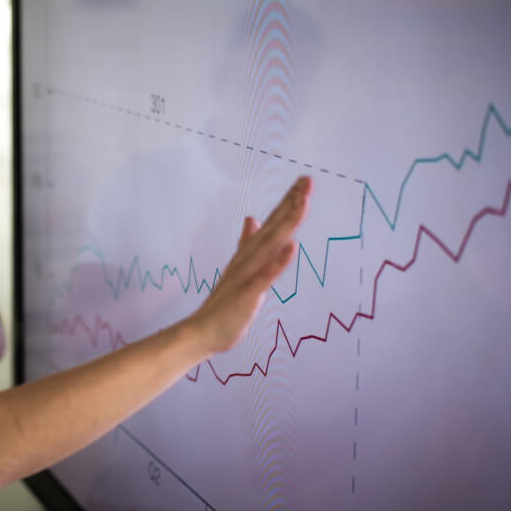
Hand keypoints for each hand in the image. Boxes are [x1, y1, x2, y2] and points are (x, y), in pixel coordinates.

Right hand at [189, 176, 312, 356]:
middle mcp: (249, 258)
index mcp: (250, 253)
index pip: (272, 222)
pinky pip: (265, 276)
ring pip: (271, 244)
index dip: (288, 201)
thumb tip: (252, 218)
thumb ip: (247, 242)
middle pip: (274, 227)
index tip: (304, 181)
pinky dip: (278, 261)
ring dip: (287, 223)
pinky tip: (292, 247)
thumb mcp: (240, 267)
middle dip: (292, 203)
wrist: (203, 329)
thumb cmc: (224, 303)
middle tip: (307, 180)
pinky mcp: (248, 293)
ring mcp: (248, 274)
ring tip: (302, 202)